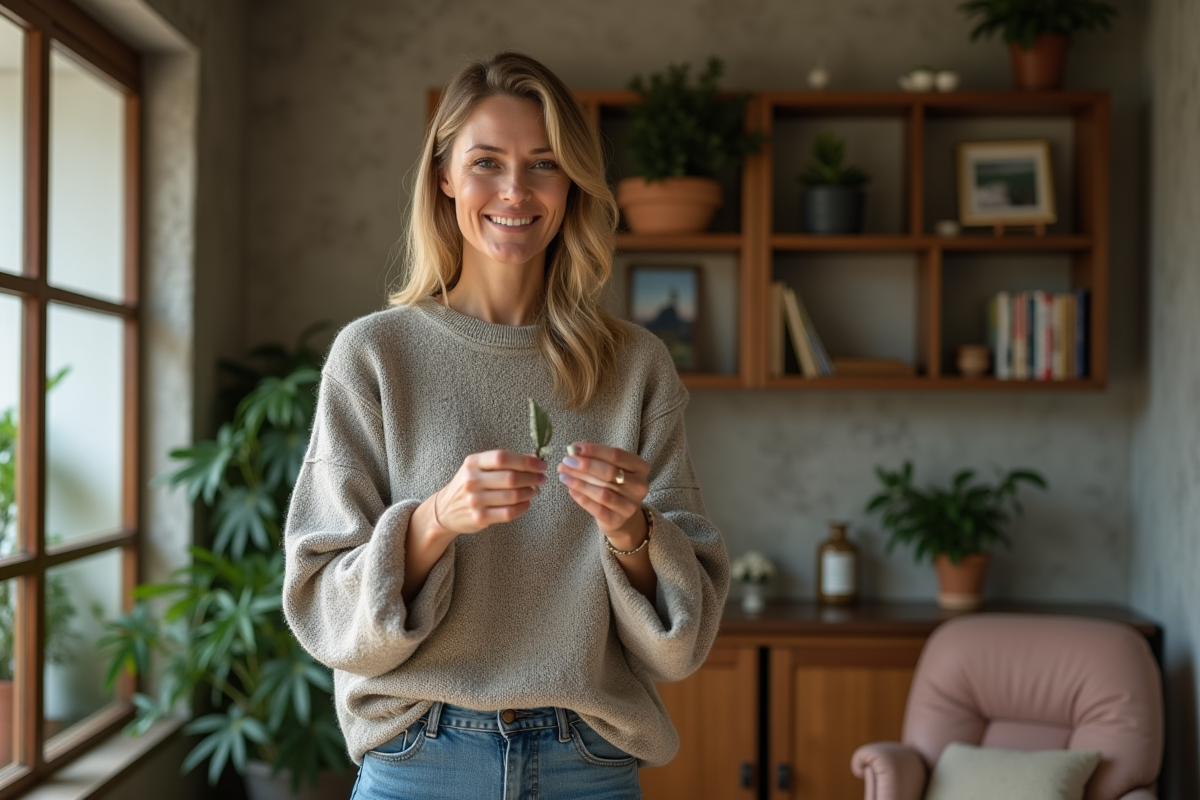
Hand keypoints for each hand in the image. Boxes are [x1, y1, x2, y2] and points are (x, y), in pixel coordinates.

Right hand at [431, 450, 546, 535]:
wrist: (445, 509)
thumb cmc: (469, 484)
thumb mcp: (479, 467)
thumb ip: (504, 462)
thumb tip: (535, 459)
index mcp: (473, 462)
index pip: (502, 457)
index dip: (526, 461)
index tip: (541, 464)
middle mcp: (472, 480)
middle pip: (510, 478)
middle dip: (532, 478)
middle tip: (542, 479)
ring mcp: (475, 500)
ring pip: (512, 496)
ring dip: (530, 493)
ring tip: (534, 491)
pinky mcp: (479, 518)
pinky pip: (509, 513)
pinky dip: (523, 508)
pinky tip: (526, 503)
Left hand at [556, 441, 648, 540]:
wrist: (620, 514)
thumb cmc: (613, 484)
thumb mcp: (610, 467)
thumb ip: (595, 456)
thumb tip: (575, 449)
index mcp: (640, 467)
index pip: (616, 455)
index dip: (594, 450)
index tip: (574, 448)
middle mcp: (640, 486)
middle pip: (609, 473)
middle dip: (584, 466)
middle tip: (565, 462)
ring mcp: (630, 506)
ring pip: (602, 492)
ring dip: (579, 482)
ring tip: (563, 475)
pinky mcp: (617, 520)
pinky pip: (596, 508)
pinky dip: (581, 498)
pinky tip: (570, 489)